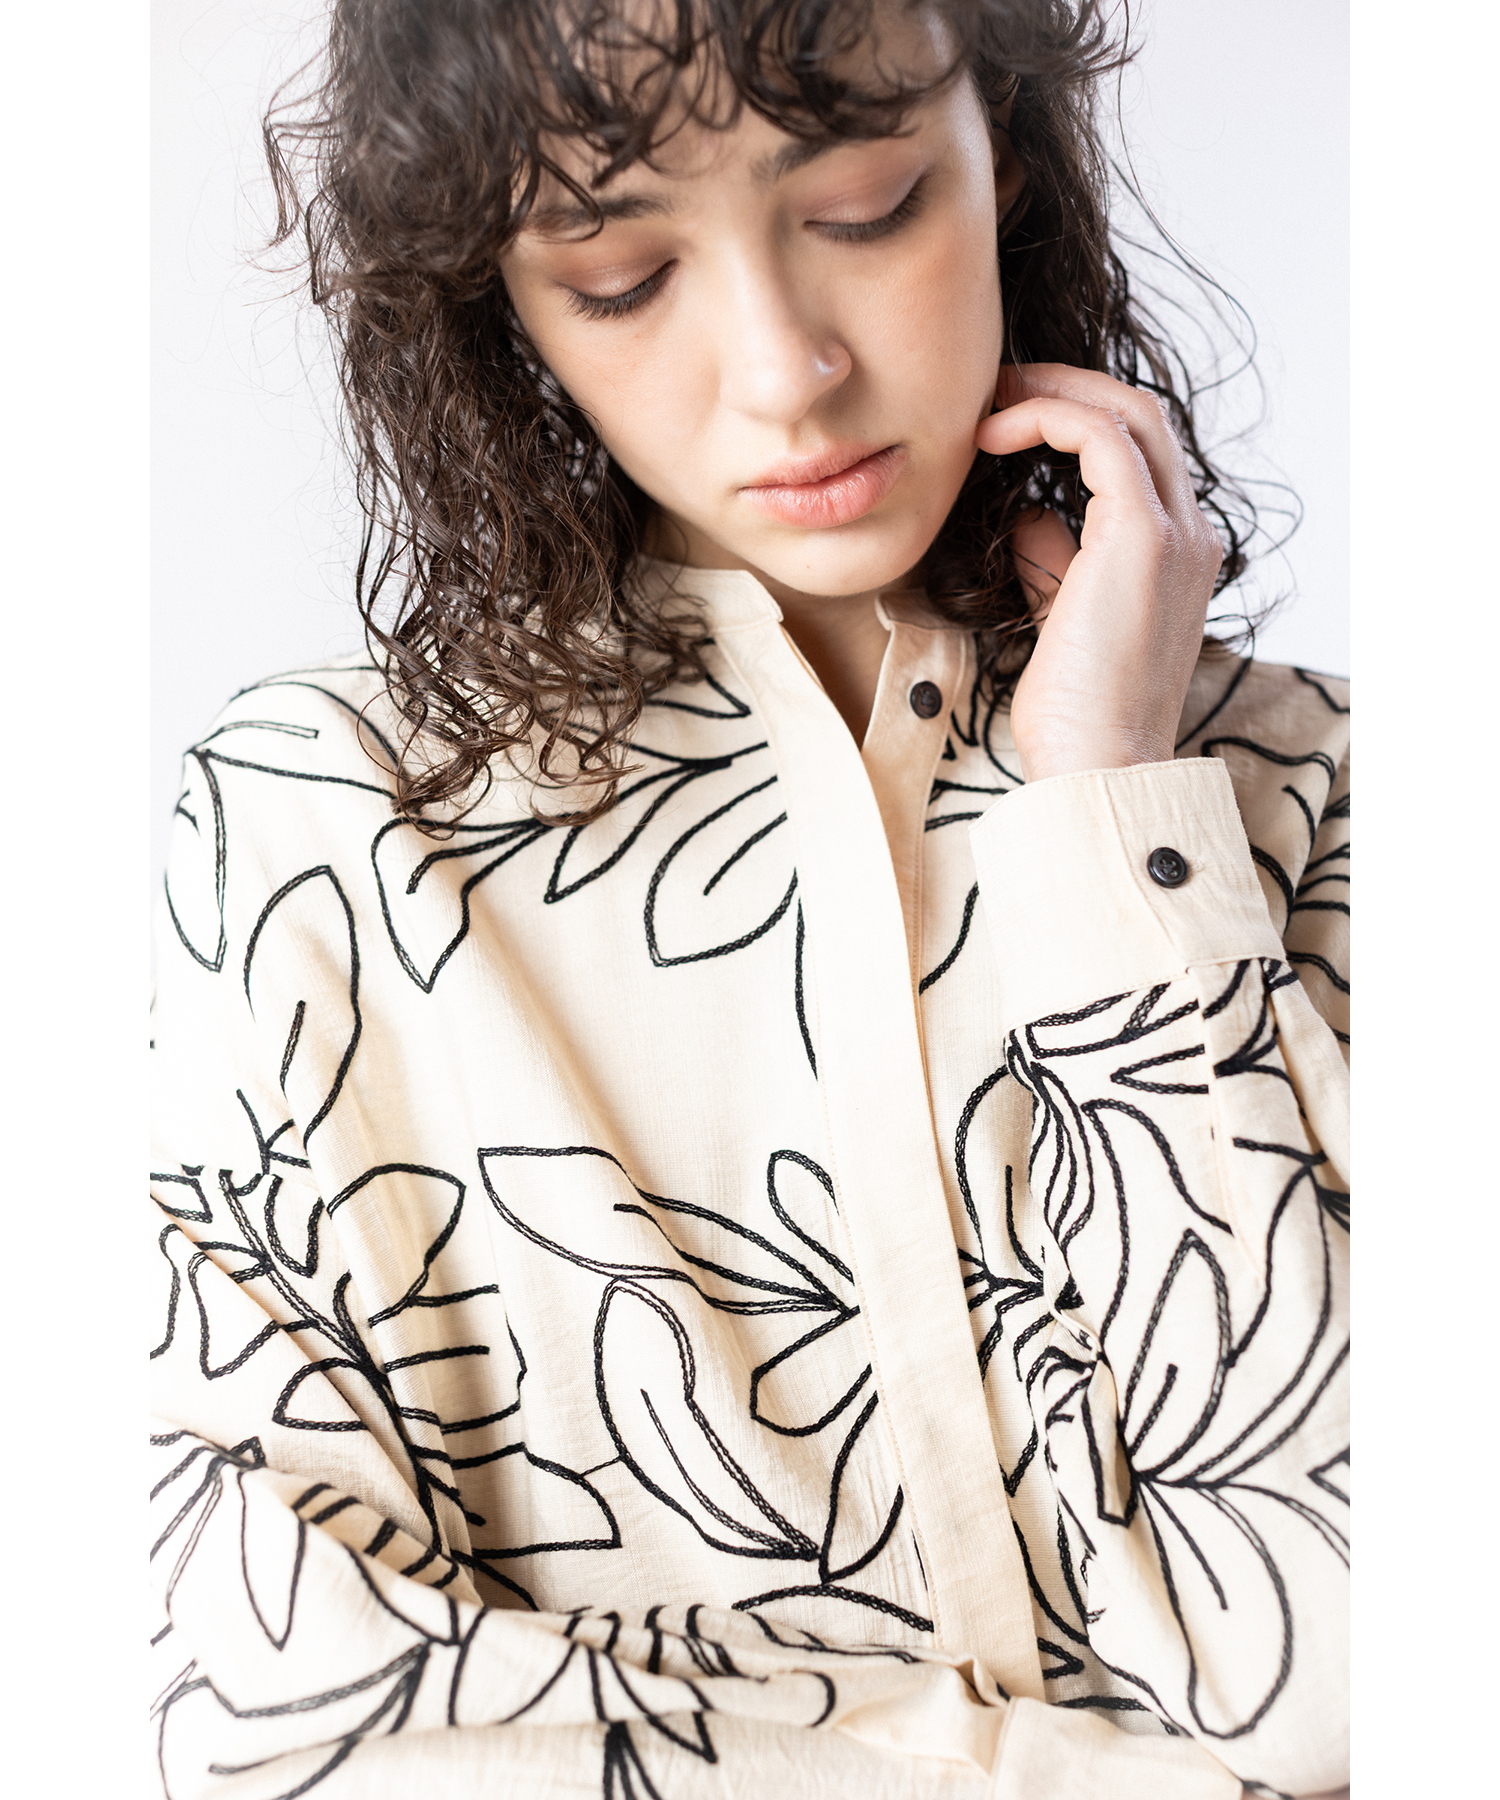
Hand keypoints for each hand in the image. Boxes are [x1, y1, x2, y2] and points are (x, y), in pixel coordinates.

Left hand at [974, 364, 1223, 783]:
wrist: (1101, 765)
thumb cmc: (1076, 711)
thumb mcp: (1060, 614)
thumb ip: (1053, 558)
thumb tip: (1027, 512)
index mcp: (1179, 552)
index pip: (1140, 452)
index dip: (1076, 419)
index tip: (1008, 419)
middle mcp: (1190, 534)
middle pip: (1141, 414)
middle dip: (1065, 388)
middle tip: (994, 388)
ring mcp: (1175, 532)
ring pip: (1129, 412)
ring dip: (1054, 392)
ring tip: (989, 400)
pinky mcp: (1142, 537)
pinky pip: (1099, 437)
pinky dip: (1046, 419)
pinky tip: (992, 435)